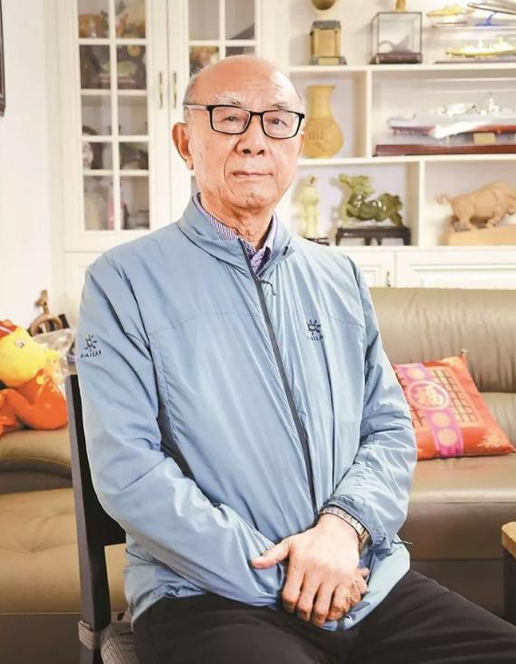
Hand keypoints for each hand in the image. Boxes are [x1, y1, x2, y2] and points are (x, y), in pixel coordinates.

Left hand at [251, 515, 368, 627]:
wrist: (339, 530)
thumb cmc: (312, 539)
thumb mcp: (291, 543)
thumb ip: (272, 555)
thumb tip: (253, 563)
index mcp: (300, 562)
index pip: (289, 595)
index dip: (287, 606)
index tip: (289, 607)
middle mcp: (316, 570)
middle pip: (305, 605)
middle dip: (301, 615)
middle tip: (302, 615)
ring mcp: (332, 576)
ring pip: (322, 609)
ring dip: (317, 619)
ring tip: (314, 618)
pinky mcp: (346, 579)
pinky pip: (339, 605)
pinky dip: (333, 614)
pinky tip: (329, 612)